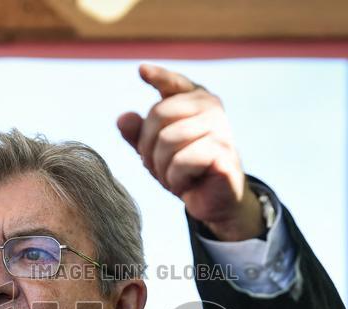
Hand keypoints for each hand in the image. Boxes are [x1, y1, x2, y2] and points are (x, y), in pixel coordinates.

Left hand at [117, 64, 262, 240]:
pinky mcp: (224, 153)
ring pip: (168, 140)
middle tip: (158, 167)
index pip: (173, 82)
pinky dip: (176, 179)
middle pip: (158, 115)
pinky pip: (182, 162)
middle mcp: (211, 107)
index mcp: (195, 99)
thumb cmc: (184, 168)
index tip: (142, 71)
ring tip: (173, 177)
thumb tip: (123, 118)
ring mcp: (221, 128)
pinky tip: (187, 184)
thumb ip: (138, 133)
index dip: (159, 76)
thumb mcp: (155, 150)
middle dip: (148, 147)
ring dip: (162, 167)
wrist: (213, 198)